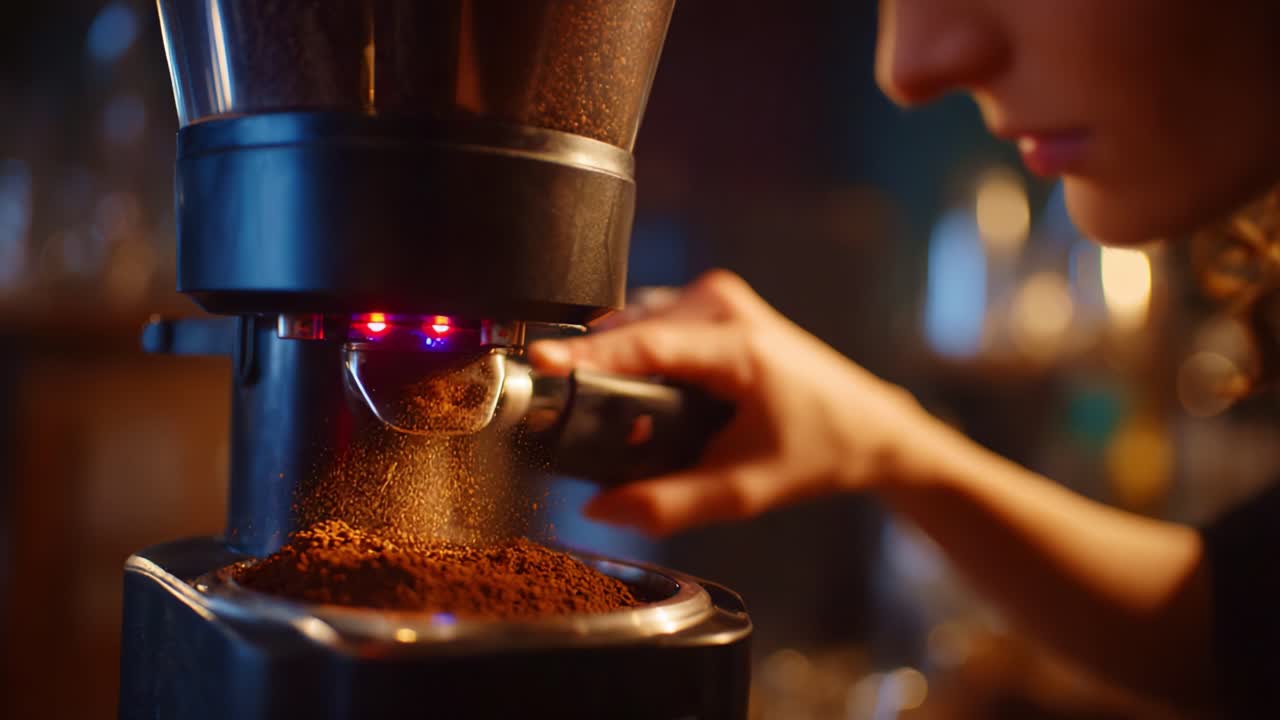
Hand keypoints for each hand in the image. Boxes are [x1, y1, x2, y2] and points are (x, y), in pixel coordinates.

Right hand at [527, 269, 939, 535]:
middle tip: (566, 416)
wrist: (869, 425)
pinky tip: (634, 389)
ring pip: (637, 320)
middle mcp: (725, 306)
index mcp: (739, 346)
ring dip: (613, 359)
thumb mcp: (744, 491)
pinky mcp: (716, 302)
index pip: (646, 344)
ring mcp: (721, 297)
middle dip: (593, 368)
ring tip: (601, 409)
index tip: (539, 362)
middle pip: (631, 329)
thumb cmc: (818, 452)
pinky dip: (635, 350)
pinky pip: (653, 319)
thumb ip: (670, 504)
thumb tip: (601, 508)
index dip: (587, 355)